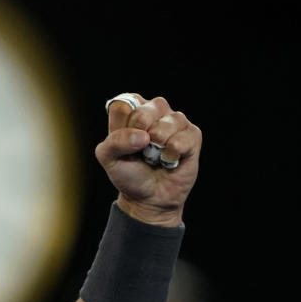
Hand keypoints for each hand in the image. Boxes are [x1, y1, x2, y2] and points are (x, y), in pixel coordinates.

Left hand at [96, 94, 201, 225]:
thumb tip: (143, 136)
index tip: (124, 142)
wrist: (149, 198)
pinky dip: (173, 154)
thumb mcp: (108, 159)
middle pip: (146, 110)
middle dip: (140, 135)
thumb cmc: (128, 173)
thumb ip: (114, 141)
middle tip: (141, 151)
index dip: (123, 125)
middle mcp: (154, 111)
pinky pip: (183, 138)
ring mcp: (175, 121)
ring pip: (168, 122)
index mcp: (132, 111)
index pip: (125, 103)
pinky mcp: (192, 135)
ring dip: (158, 146)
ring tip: (155, 157)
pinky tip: (169, 160)